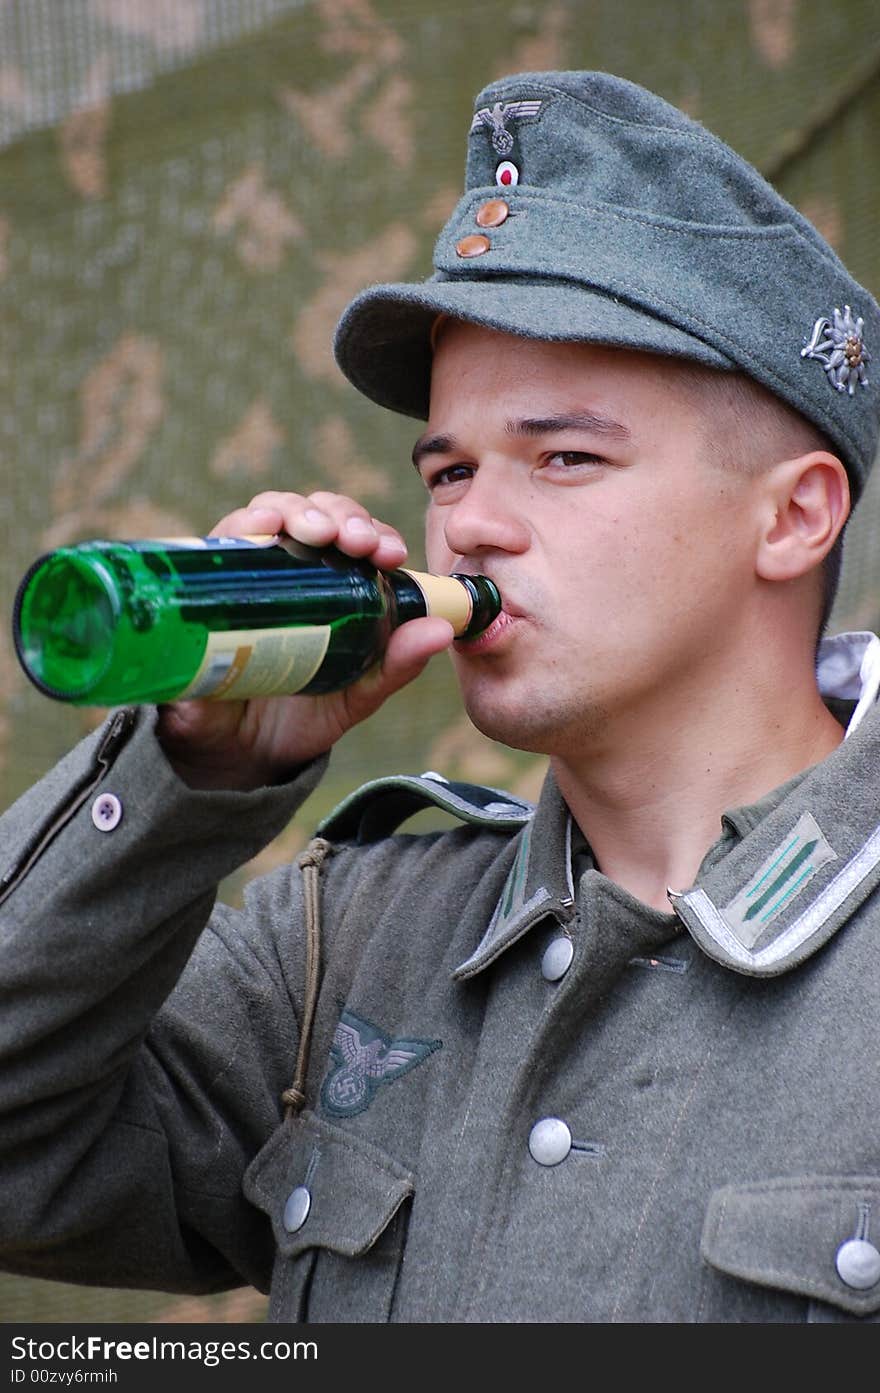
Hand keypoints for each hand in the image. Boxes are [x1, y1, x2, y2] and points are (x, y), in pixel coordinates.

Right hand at [156, 491, 454, 789]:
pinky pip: (215, 545)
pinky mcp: (200, 592)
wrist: (236, 760)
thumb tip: (442, 631)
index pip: (349, 533)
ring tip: (318, 532)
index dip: (371, 530)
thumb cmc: (298, 718)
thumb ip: (396, 664)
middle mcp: (282, 569)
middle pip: (309, 513)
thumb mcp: (356, 693)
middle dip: (338, 514)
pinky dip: (239, 526)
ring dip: (295, 511)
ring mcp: (240, 576)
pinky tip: (260, 528)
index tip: (390, 552)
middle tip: (357, 541)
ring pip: (265, 515)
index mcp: (325, 584)